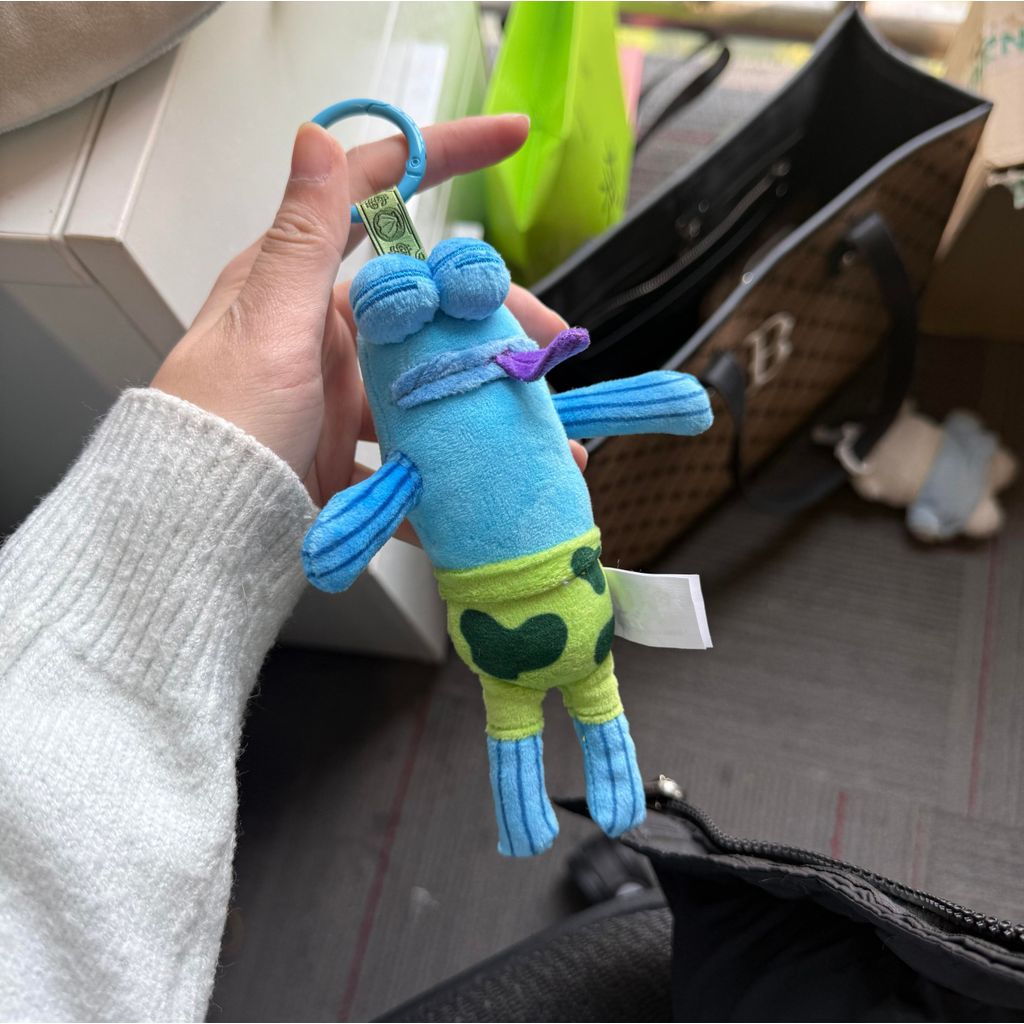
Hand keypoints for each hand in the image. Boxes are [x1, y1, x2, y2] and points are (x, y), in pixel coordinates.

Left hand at [152, 117, 585, 509]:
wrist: (199, 536)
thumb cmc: (223, 425)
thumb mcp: (267, 329)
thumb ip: (300, 242)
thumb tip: (316, 134)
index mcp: (301, 286)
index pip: (374, 197)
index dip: (443, 156)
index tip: (512, 136)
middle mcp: (328, 335)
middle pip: (426, 307)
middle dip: (493, 319)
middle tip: (551, 343)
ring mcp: (343, 398)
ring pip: (432, 383)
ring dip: (487, 402)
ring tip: (547, 429)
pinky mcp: (353, 454)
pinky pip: (419, 452)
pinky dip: (459, 470)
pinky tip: (503, 484)